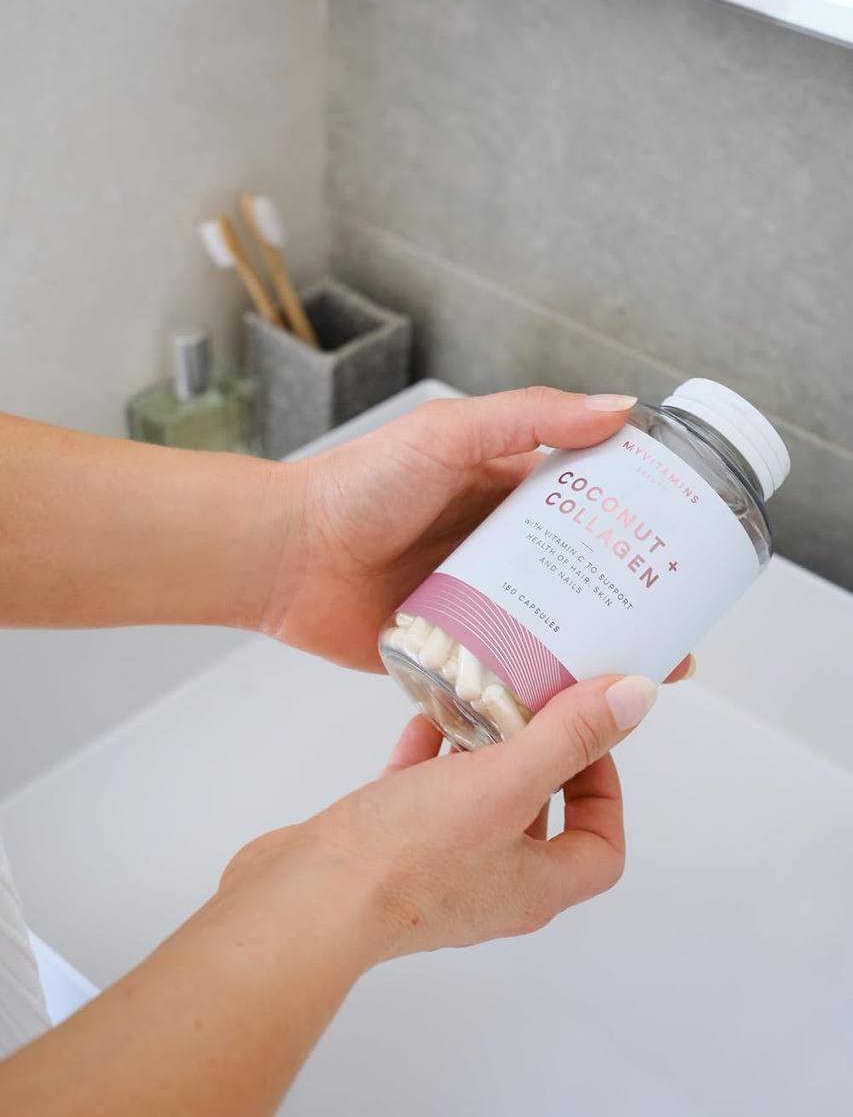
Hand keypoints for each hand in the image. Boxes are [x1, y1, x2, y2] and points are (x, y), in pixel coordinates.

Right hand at [218, 672, 656, 960]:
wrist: (304, 902)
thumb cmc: (412, 853)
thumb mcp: (506, 782)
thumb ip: (569, 737)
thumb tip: (637, 696)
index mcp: (535, 886)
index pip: (600, 847)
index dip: (606, 790)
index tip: (584, 734)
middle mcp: (492, 886)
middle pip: (538, 819)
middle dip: (539, 757)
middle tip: (531, 703)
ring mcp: (436, 873)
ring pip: (477, 804)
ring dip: (483, 753)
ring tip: (480, 698)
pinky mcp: (386, 852)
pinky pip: (422, 798)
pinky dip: (429, 757)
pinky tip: (422, 716)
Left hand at [261, 387, 641, 669]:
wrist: (285, 557)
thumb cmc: (358, 486)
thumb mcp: (448, 433)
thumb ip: (528, 416)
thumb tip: (618, 409)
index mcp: (505, 495)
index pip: (588, 508)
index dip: (636, 524)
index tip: (684, 544)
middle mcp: (498, 552)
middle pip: (580, 577)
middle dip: (631, 602)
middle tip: (678, 628)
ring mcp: (477, 605)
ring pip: (553, 631)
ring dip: (597, 651)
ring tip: (645, 673)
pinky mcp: (452, 652)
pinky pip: (506, 672)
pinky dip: (542, 688)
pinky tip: (580, 707)